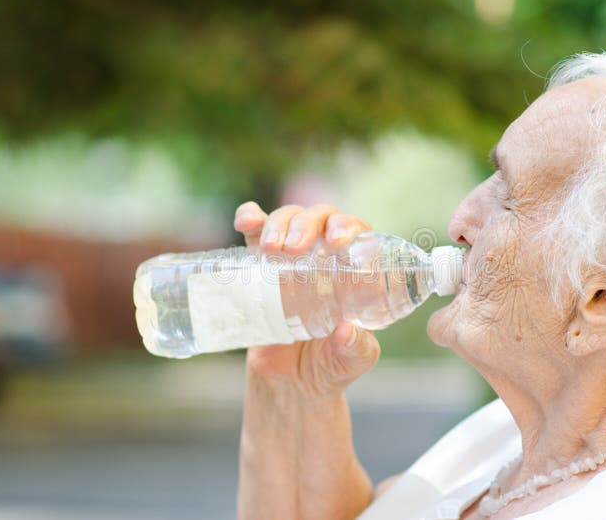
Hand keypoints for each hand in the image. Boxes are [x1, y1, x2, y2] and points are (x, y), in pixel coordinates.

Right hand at [233, 201, 379, 398]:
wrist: (288, 387)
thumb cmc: (329, 369)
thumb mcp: (349, 362)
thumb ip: (356, 350)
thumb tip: (346, 331)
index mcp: (354, 272)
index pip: (358, 234)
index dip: (349, 227)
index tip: (337, 241)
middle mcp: (326, 259)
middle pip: (321, 218)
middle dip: (307, 223)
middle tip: (294, 247)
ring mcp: (292, 260)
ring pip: (289, 219)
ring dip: (279, 222)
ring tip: (271, 248)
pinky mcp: (261, 267)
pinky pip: (255, 233)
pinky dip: (250, 219)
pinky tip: (247, 222)